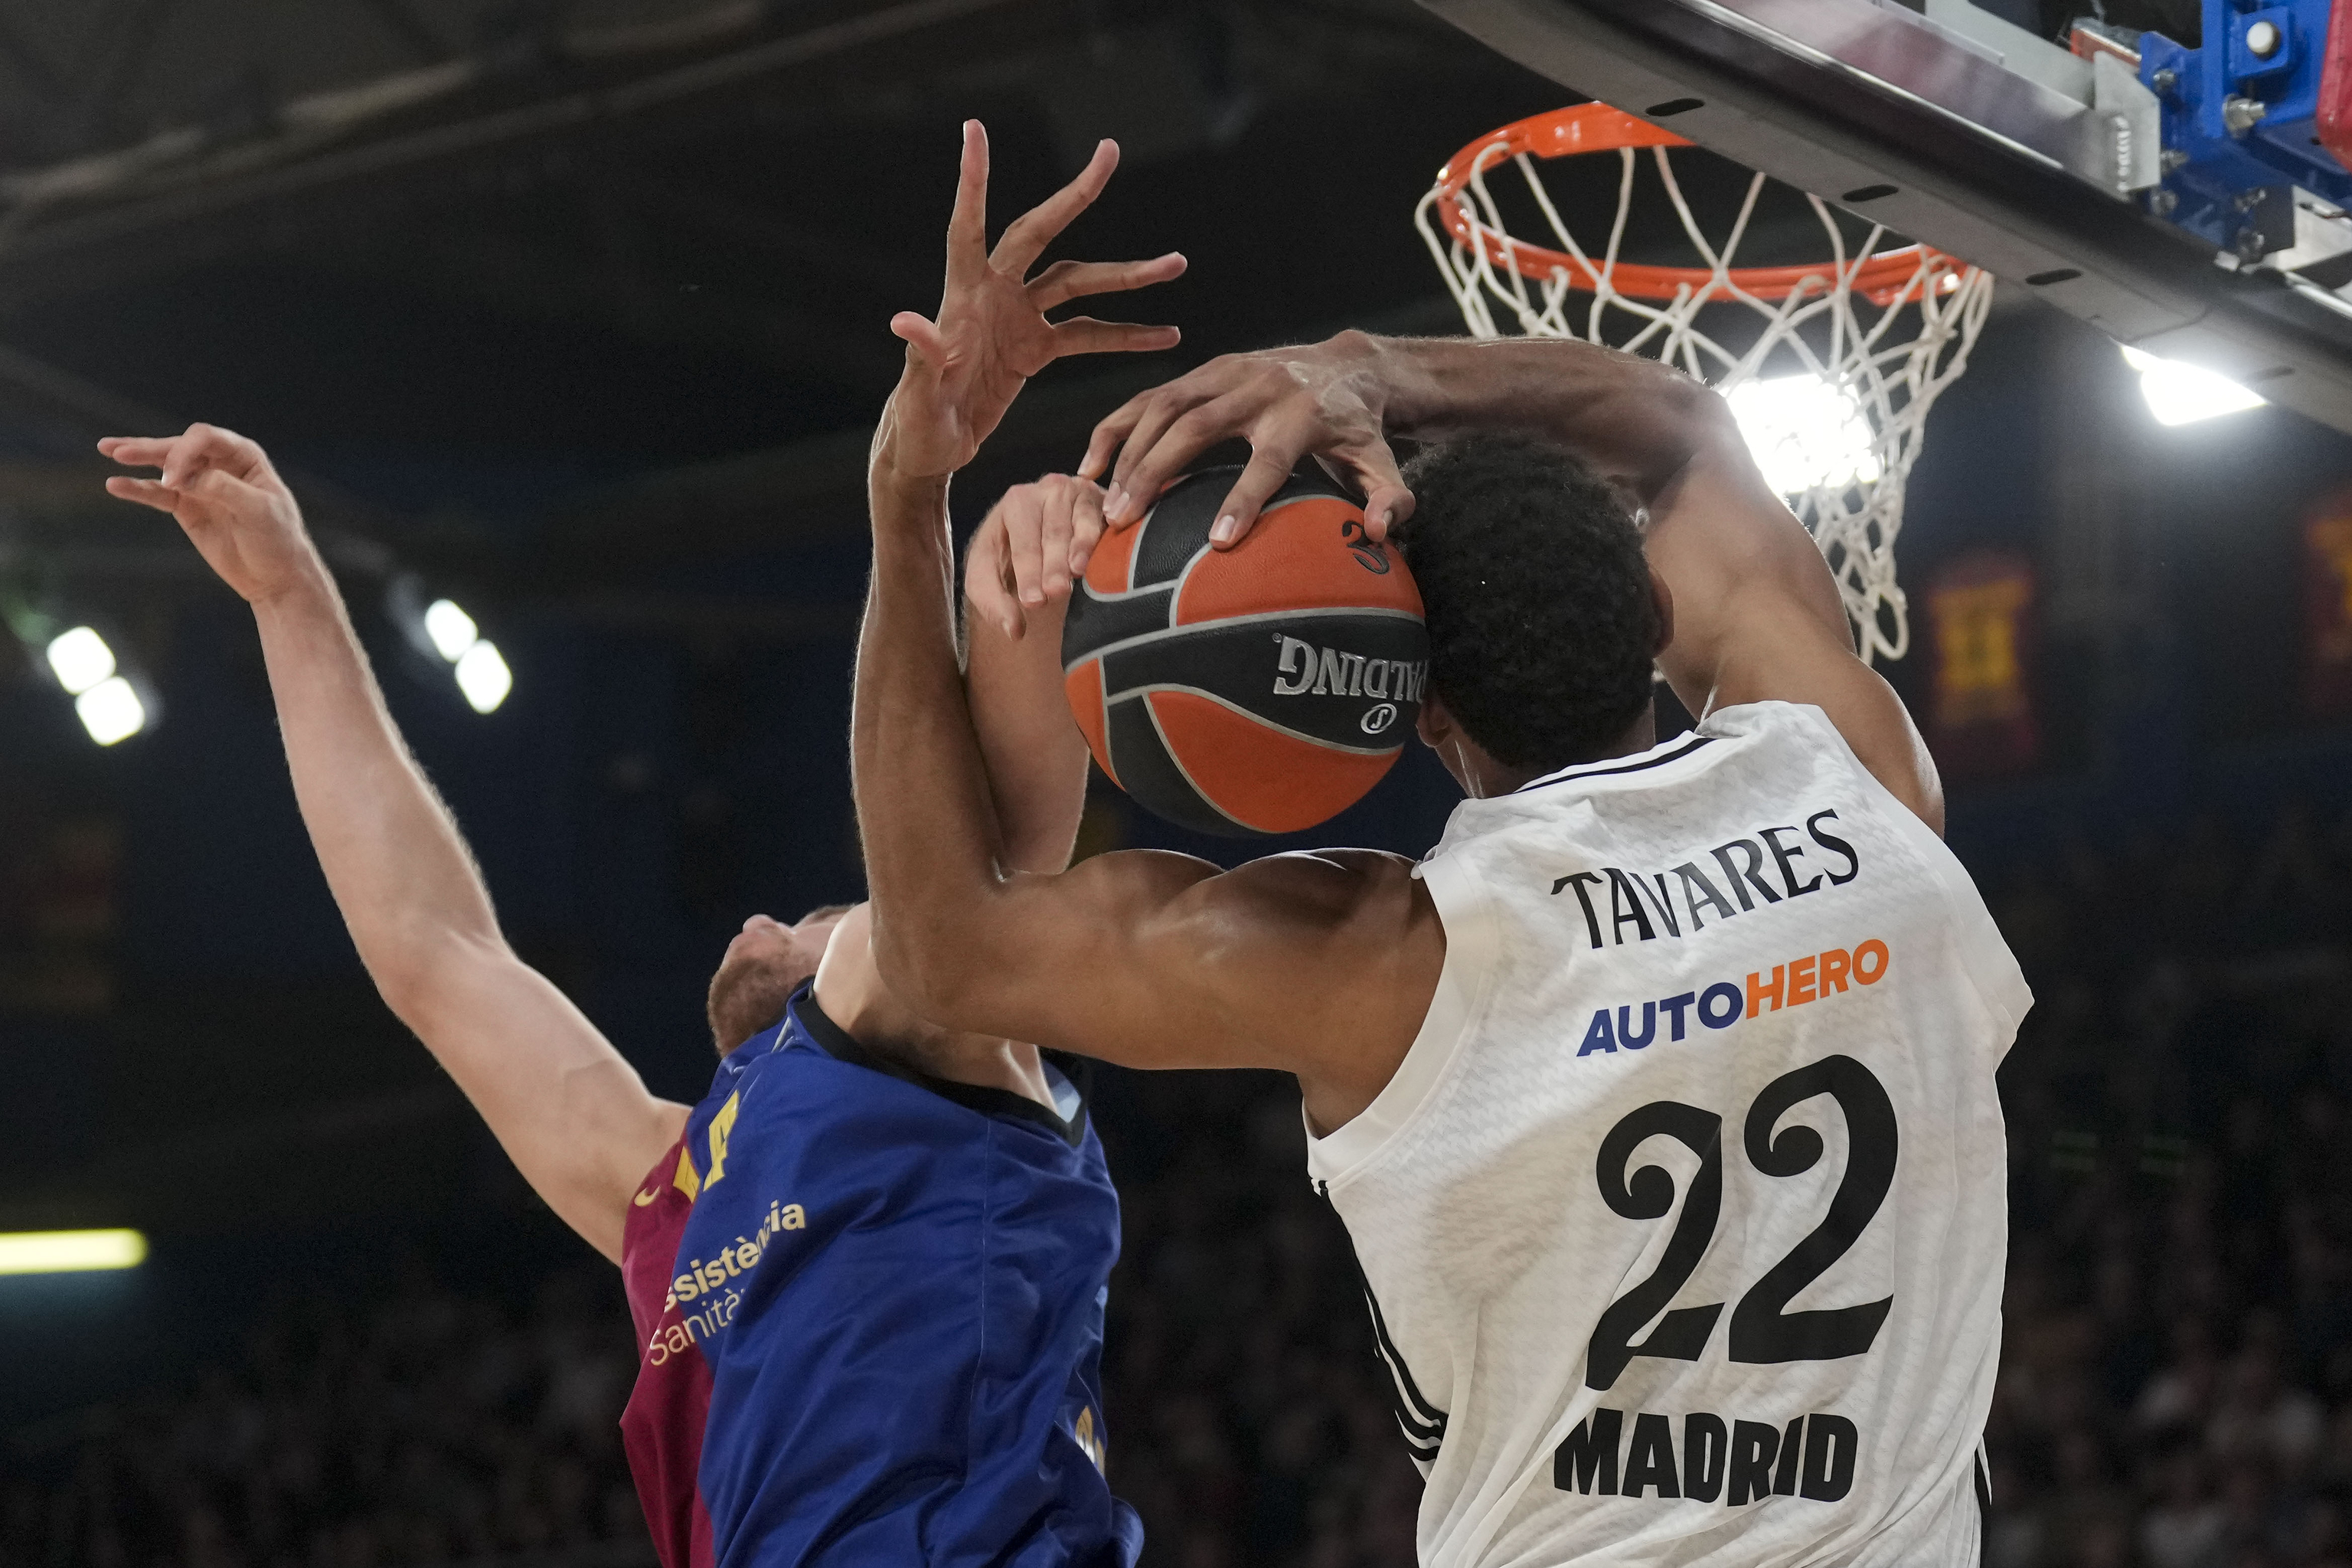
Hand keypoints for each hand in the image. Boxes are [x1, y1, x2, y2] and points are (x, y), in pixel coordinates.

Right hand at [99, 424, 321, 604]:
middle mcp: (220, 464)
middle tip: (120, 452)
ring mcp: (201, 485)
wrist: (277, 577)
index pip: (205, 438)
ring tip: (107, 449)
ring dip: (138, 457)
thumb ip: (222, 489)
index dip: (184, 452)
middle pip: (179, 447)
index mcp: (244, 456)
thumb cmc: (277, 539)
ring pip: (165, 466)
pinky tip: (115, 485)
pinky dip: (137, 489)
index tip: (174, 481)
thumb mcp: (257, 511)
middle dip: (151, 448)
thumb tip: (183, 477)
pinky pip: (157, 494)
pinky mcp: (188, 508)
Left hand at [877, 122, 1184, 483]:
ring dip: (1127, 275)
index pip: (968, 228)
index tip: (976, 130)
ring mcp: (1018, 317)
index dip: (973, 181)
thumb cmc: (915, 426)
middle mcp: (993, 295)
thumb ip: (921, 358)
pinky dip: (1126, 334)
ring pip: (1079, 282)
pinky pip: (1089, 333)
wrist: (929, 453)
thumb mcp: (917, 398)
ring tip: (1176, 265)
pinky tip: (1165, 336)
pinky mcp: (1036, 348)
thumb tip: (905, 321)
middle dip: (1076, 195)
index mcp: (961, 298)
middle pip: (1041, 233)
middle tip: (1109, 154)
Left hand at [965, 474, 1106, 639]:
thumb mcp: (990, 577)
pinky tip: (1096, 558)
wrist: (1047, 538)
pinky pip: (1100, 519)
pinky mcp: (1102, 500)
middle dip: (1051, 564)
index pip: (1021, 539)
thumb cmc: (1015, 558)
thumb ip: (994, 603)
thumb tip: (1014, 631)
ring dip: (1076, 551)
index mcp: (1014, 504)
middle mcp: (1046, 491)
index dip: (1026, 571)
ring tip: (1074, 575)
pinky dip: (1097, 540)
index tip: (1033, 601)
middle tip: (1054, 593)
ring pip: (1078, 524)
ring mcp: (1077, 492)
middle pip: (1051, 531)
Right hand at [1078, 329, 1415, 548]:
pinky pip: (1149, 394)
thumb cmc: (1359, 430)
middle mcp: (1258, 387)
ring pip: (1164, 404)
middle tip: (1124, 522)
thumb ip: (1389, 498)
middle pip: (1198, 426)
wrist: (1346, 365)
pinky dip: (1117, 426)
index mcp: (1302, 415)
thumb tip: (1379, 532)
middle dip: (1157, 472)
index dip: (1244, 498)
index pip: (1268, 459)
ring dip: (1129, 452)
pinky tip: (1089, 465)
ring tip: (1103, 504)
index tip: (1217, 542)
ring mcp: (1225, 372)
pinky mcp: (1203, 368)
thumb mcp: (1382, 463)